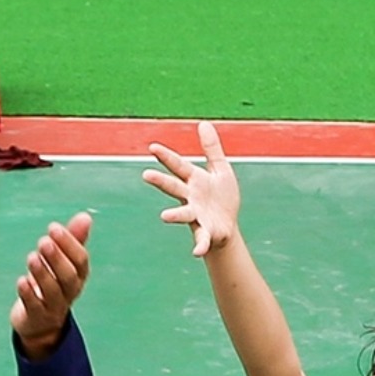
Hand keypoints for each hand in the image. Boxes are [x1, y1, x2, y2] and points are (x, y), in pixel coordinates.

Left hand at [10, 212, 90, 356]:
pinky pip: (34, 306)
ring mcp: (53, 307)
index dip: (69, 244)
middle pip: (68, 276)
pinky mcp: (36, 317)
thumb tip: (85, 216)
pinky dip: (28, 293)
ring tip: (31, 257)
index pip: (80, 261)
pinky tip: (22, 281)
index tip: (53, 228)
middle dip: (57, 258)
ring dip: (42, 273)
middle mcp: (69, 292)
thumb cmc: (52, 286)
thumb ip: (73, 241)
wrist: (41, 325)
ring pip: (52, 291)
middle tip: (43, 241)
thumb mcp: (63, 264)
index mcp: (78, 277)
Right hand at [142, 120, 239, 257]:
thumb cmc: (221, 197)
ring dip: (175, 215)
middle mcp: (190, 198)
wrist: (227, 225)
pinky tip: (196, 252)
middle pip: (174, 187)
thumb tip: (203, 123)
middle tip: (146, 175)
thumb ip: (212, 148)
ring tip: (164, 217)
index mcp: (194, 181)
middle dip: (161, 181)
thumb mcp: (220, 169)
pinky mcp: (206, 232)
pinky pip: (201, 239)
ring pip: (183, 214)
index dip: (166, 157)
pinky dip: (199, 246)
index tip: (152, 147)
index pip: (178, 166)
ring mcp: (196, 216)